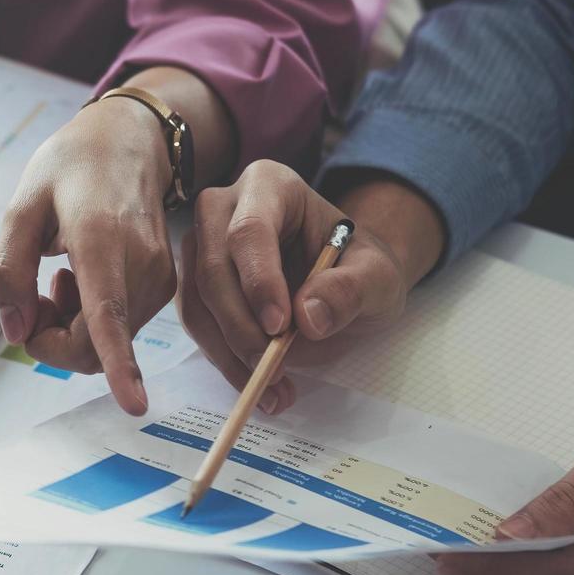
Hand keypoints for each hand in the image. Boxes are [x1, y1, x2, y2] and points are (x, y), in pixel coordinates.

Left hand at [0, 94, 180, 415]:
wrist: (126, 142)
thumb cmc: (70, 168)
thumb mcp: (21, 208)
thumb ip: (9, 272)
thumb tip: (16, 333)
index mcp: (100, 239)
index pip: (108, 314)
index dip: (120, 364)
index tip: (134, 403)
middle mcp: (139, 262)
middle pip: (96, 346)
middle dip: (52, 342)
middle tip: (33, 299)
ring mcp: (157, 277)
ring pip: (107, 344)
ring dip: (70, 329)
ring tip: (58, 278)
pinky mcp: (164, 287)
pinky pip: (120, 331)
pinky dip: (91, 322)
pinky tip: (81, 280)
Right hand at [178, 162, 435, 414]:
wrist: (345, 282)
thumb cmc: (360, 267)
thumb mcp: (378, 277)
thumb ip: (352, 289)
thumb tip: (309, 316)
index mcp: (271, 185)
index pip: (251, 229)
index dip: (258, 280)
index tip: (280, 328)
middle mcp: (224, 208)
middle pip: (212, 266)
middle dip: (239, 326)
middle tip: (272, 368)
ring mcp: (202, 245)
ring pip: (197, 301)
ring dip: (230, 353)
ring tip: (275, 389)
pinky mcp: (195, 285)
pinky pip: (198, 326)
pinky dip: (226, 362)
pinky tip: (263, 387)